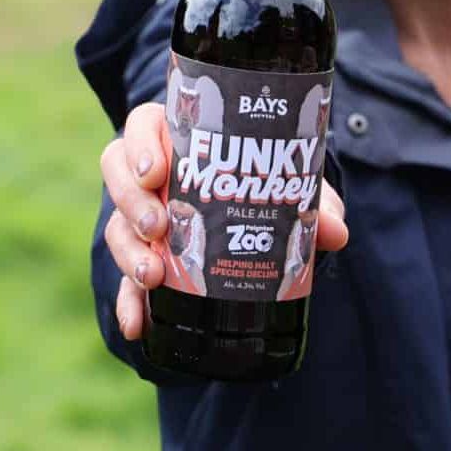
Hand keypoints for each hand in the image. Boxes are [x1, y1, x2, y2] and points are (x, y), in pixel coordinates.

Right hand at [99, 98, 349, 342]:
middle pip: (118, 173)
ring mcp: (140, 221)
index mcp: (179, 140)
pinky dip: (128, 304)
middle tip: (157, 226)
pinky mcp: (143, 262)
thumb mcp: (292, 190)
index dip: (139, 143)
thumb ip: (314, 204)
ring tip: (152, 276)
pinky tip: (137, 325)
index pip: (142, 125)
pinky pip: (124, 282)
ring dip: (128, 252)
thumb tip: (334, 231)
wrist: (264, 229)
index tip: (156, 171)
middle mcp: (151, 177)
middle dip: (131, 201)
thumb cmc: (270, 189)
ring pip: (116, 227)